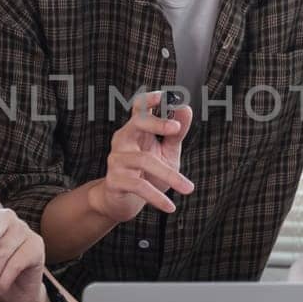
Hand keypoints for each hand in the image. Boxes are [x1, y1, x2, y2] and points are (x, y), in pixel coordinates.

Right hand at [91, 90, 194, 222]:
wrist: (124, 203)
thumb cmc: (147, 175)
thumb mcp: (166, 153)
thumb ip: (175, 133)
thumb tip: (185, 109)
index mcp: (136, 131)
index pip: (139, 108)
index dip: (150, 99)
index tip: (165, 95)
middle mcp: (123, 141)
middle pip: (136, 123)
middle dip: (156, 123)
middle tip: (175, 128)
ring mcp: (117, 160)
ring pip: (144, 160)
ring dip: (169, 175)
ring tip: (187, 187)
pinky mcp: (114, 180)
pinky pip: (138, 186)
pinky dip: (156, 197)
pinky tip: (169, 205)